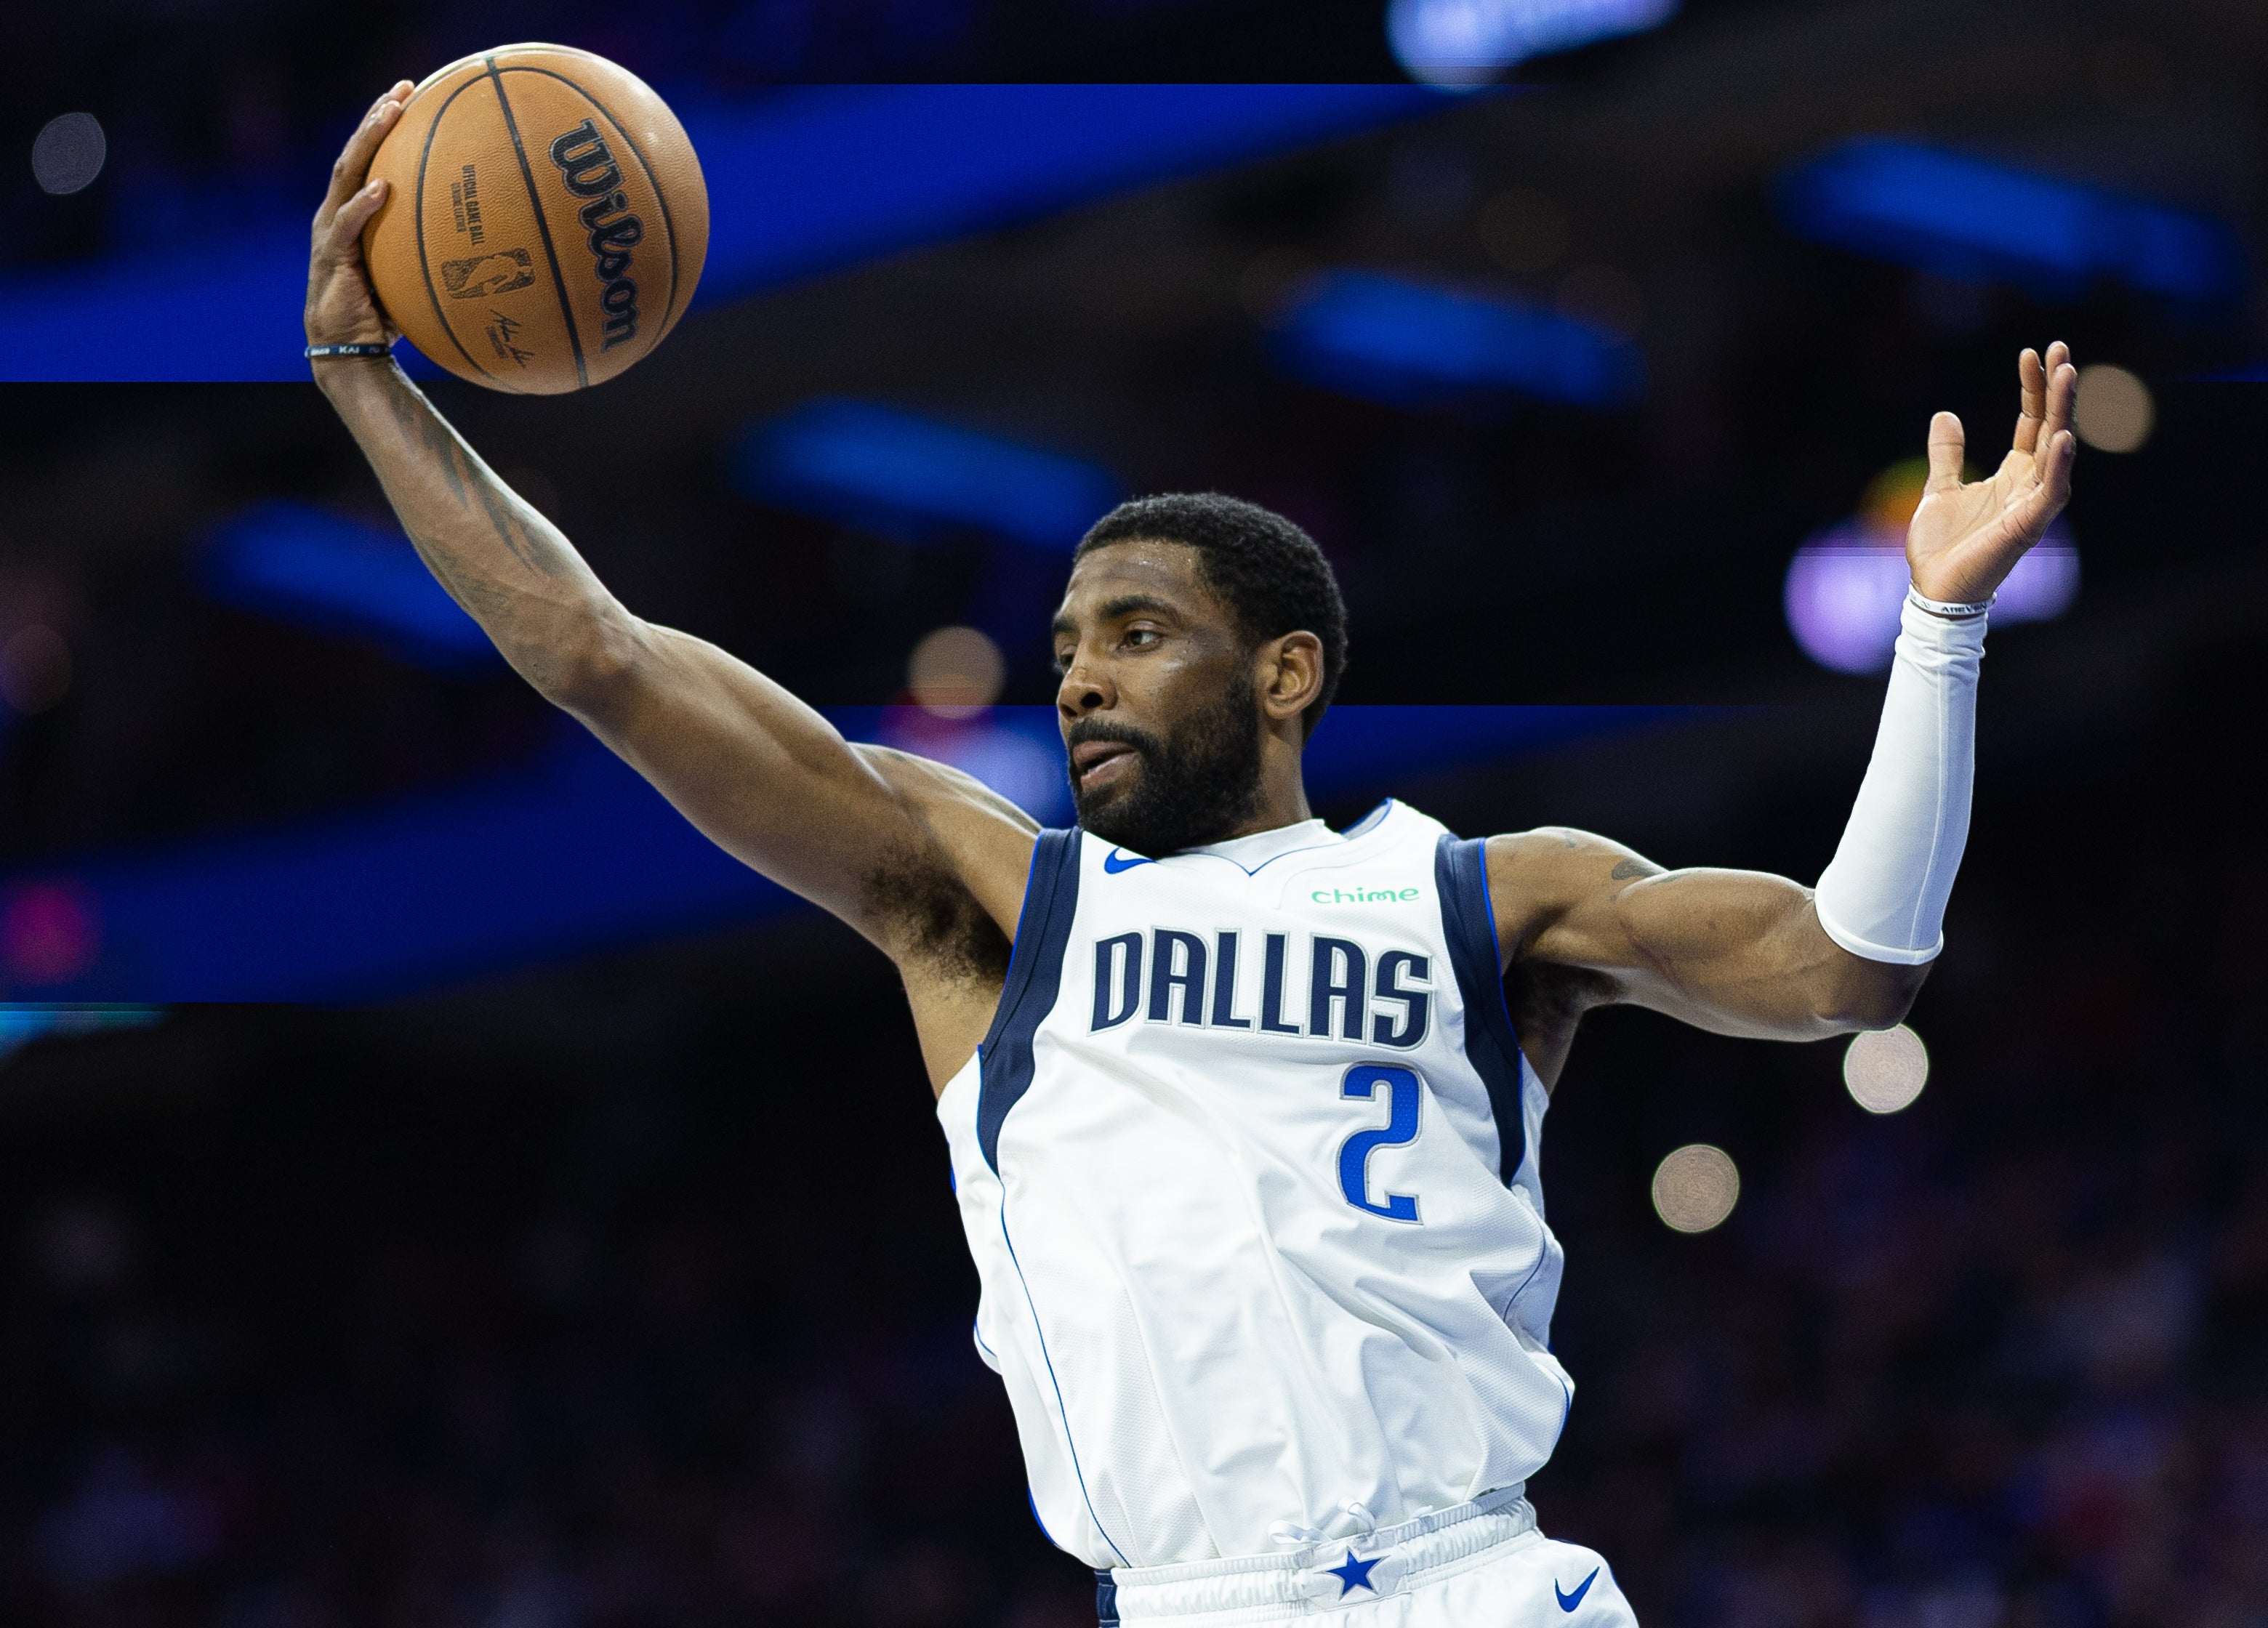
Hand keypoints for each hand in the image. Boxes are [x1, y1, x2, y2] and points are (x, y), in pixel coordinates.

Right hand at [305, 81, 415, 351]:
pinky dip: (365, 204)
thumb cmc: (382, 312)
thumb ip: (430, 249)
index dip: (384, 124)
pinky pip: (348, 224)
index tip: (411, 94)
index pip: (367, 157)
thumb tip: (486, 241)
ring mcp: (329, 230)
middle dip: (377, 116)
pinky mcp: (330, 256)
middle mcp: (335, 212)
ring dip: (368, 141)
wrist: (347, 349)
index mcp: (352, 211)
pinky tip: (383, 186)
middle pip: (355, 152)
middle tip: (403, 87)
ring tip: (390, 114)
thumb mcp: (409, 272)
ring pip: (347, 174)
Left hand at [1906, 343, 2078, 607]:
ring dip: (2063, 412)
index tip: (2031, 354)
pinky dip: (2058, 464)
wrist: (1933, 588)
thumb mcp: (1938, 487)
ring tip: (2067, 374)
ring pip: (2056, 450)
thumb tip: (1945, 415)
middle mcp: (2030, 484)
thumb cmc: (1942, 546)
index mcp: (2013, 474)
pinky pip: (2051, 491)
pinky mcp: (2029, 525)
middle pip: (2050, 426)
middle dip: (2056, 389)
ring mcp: (2033, 504)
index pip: (2030, 421)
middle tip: (2061, 349)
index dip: (2032, 389)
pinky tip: (2061, 436)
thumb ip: (1947, 454)